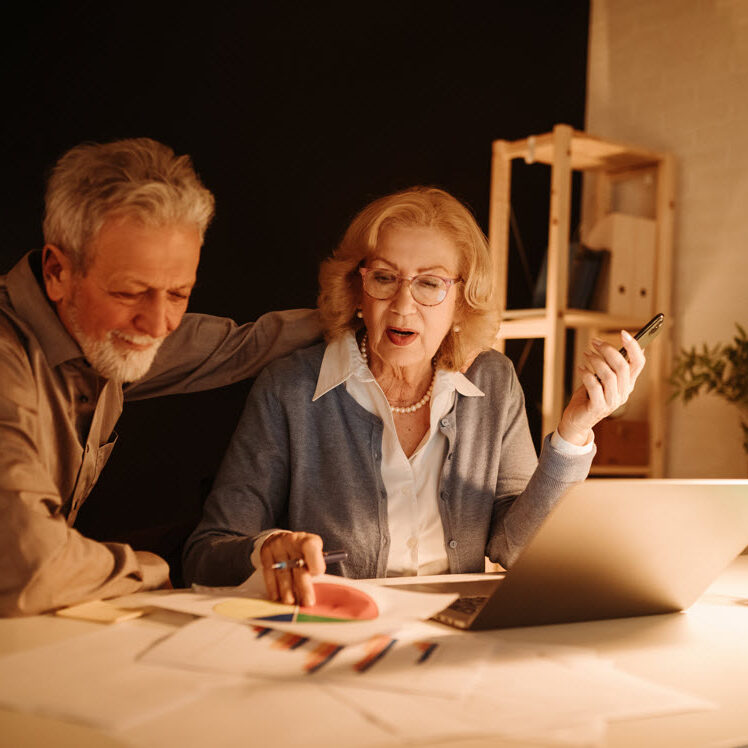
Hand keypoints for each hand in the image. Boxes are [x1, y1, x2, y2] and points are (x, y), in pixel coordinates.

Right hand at [259, 531, 324, 605]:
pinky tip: (277, 597)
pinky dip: (273, 587)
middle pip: (298, 566)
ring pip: (283, 572)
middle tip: (307, 602)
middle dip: (303, 587)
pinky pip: (269, 573)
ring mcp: (277, 547)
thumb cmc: (302, 551)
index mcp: (307, 540)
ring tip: (291, 603)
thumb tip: (318, 587)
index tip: (316, 575)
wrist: (281, 539)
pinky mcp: (266, 554)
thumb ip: (316, 565)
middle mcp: (292, 541)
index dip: (315, 564)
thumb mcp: (313, 552)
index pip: (312, 549)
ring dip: (287, 591)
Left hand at [557, 330, 645, 445]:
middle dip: (608, 350)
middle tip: (594, 342)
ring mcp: (612, 402)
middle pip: (623, 367)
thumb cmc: (589, 395)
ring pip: (609, 375)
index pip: (639, 363)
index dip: (634, 347)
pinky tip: (580, 368)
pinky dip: (586, 374)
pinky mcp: (598, 408)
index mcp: (628, 384)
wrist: (577, 420)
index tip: (623, 333)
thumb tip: (614, 345)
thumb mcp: (601, 378)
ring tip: (586, 355)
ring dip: (596, 361)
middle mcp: (624, 393)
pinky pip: (595, 386)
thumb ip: (609, 365)